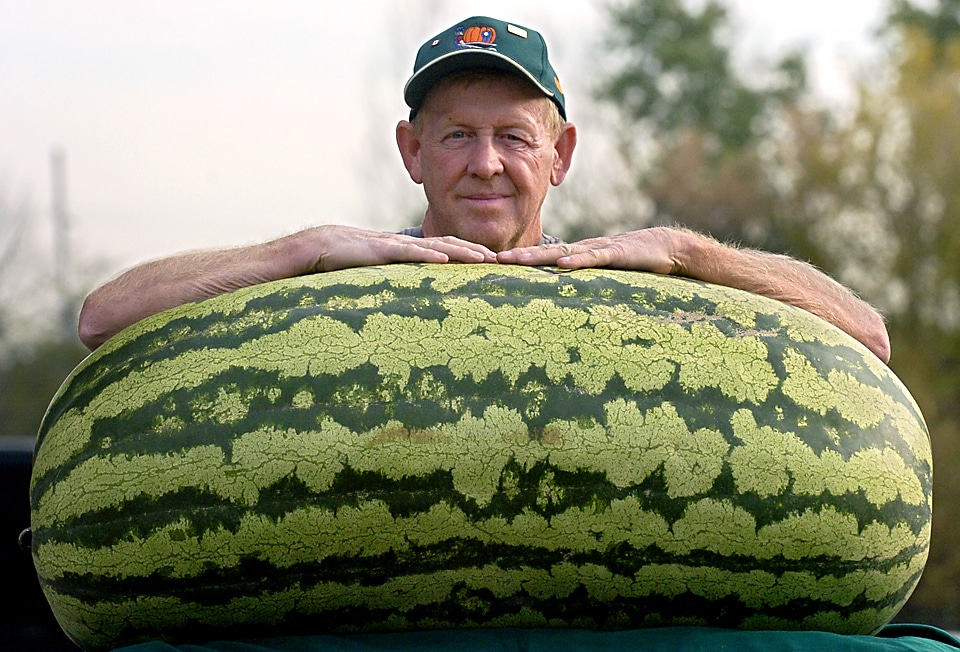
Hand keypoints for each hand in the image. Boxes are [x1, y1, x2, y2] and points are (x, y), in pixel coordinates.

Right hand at [308, 226, 497, 271]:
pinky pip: (409, 252)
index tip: (491, 263)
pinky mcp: (381, 251)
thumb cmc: (349, 263)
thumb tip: (415, 298)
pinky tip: (447, 260)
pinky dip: (429, 255)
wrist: (321, 248)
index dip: (469, 254)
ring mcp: (396, 245)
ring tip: (484, 258)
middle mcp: (407, 245)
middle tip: (501, 260)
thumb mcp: (381, 274)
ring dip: (462, 252)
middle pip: (448, 245)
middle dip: (475, 252)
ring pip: (435, 246)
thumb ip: (399, 280)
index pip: (445, 250)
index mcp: (409, 251)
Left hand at [497, 227, 685, 273]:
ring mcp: (599, 250)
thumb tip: (567, 300)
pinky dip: (578, 261)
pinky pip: (594, 258)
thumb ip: (587, 285)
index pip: (544, 258)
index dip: (520, 260)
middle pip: (544, 253)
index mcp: (579, 256)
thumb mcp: (605, 276)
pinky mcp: (617, 254)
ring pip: (562, 253)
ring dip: (537, 257)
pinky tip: (561, 265)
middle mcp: (583, 250)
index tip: (496, 265)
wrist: (666, 248)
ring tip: (514, 260)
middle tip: (492, 260)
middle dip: (518, 257)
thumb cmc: (635, 264)